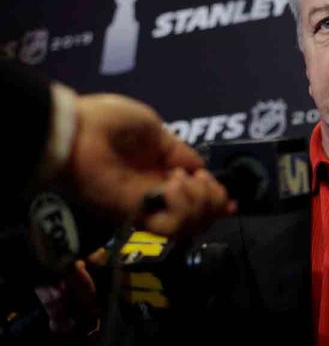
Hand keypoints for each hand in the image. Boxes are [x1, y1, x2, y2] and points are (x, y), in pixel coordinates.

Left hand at [64, 94, 233, 236]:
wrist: (77, 130)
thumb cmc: (111, 122)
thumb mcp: (156, 130)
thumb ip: (179, 153)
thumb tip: (200, 171)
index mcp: (162, 174)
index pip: (198, 199)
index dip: (217, 200)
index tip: (229, 197)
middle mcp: (157, 195)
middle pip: (201, 217)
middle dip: (213, 200)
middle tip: (201, 181)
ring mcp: (146, 208)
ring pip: (190, 226)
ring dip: (198, 202)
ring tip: (182, 181)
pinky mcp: (134, 216)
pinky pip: (168, 226)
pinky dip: (181, 207)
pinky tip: (171, 186)